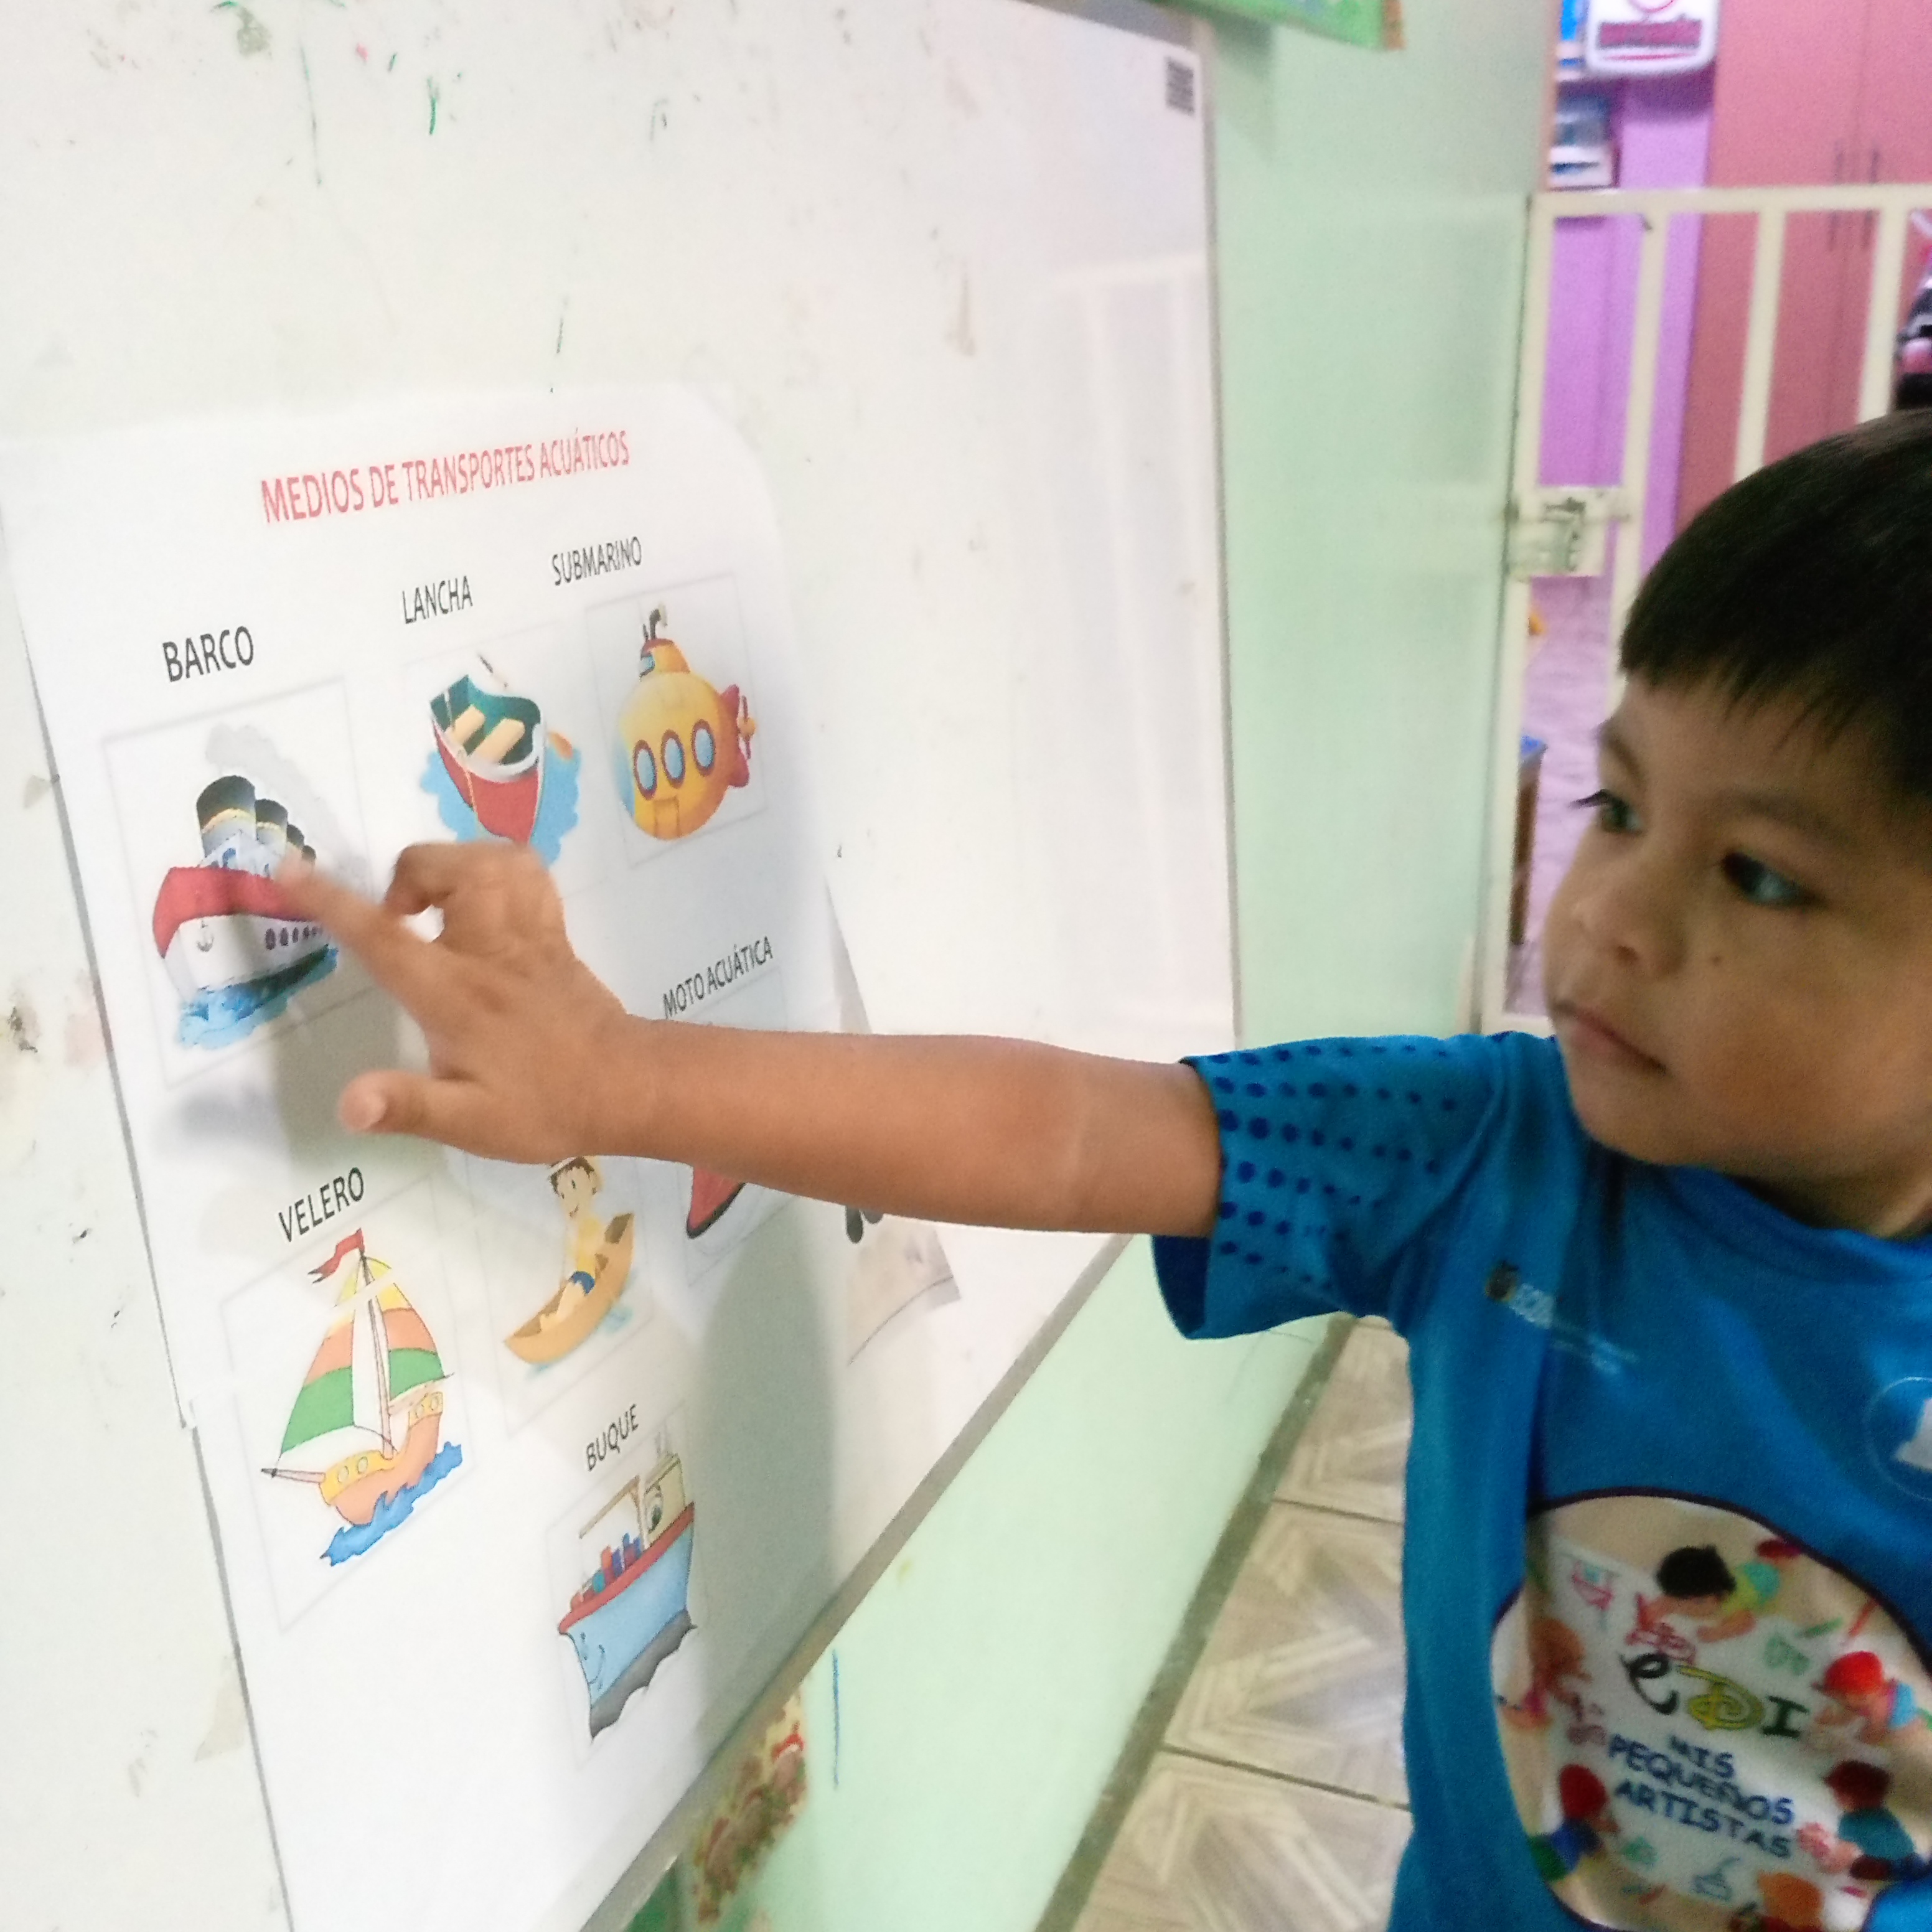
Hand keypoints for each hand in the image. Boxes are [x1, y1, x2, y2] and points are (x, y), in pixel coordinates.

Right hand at [278, 843, 634, 1161]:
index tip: (289, 867)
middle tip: (397, 920)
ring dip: (454, 865)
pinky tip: (482, 902)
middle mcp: (491, 951)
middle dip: (409, 875)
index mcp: (456, 994)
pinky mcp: (556, 935)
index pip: (383, 938)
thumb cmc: (545, 1106)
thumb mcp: (471, 1122)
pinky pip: (528, 874)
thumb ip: (407, 1106)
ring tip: (436, 905)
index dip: (331, 901)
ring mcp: (530, 936)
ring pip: (494, 859)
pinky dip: (498, 869)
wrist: (628, 1087)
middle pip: (448, 868)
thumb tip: (348, 1103)